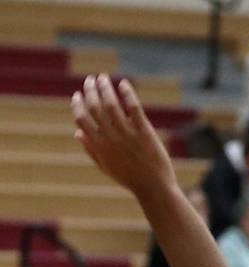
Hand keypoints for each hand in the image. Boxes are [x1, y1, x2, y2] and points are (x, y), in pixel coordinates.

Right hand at [71, 75, 176, 200]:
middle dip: (90, 91)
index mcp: (99, 147)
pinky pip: (133, 108)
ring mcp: (127, 135)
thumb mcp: (106, 167)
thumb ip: (91, 149)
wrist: (154, 189)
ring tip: (103, 78)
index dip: (77, 105)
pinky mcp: (144, 132)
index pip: (82, 120)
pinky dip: (127, 94)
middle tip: (91, 79)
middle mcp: (110, 138)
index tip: (78, 94)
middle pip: (95, 108)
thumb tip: (76, 133)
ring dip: (105, 88)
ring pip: (111, 104)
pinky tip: (123, 84)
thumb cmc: (130, 178)